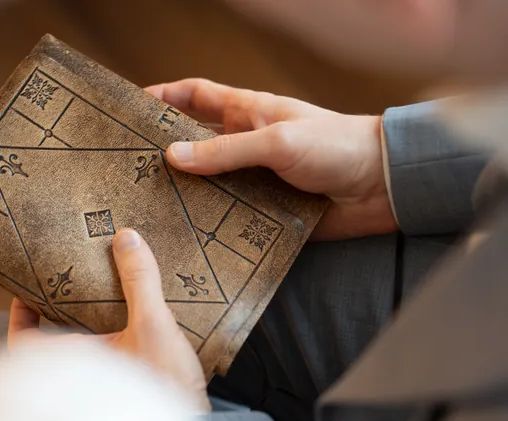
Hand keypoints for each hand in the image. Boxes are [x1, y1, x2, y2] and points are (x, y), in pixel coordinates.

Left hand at [8, 229, 209, 410]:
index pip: (23, 342)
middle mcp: (79, 379)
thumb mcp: (153, 325)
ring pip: (80, 356)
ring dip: (85, 329)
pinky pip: (106, 365)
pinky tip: (128, 326)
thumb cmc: (164, 387)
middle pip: (53, 344)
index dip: (19, 318)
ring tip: (100, 298)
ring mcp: (100, 388)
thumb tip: (126, 238)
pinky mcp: (124, 393)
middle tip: (67, 283)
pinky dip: (108, 345)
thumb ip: (139, 281)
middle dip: (57, 315)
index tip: (26, 292)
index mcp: (72, 364)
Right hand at [146, 79, 397, 240]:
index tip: (131, 105)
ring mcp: (252, 180)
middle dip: (163, 151)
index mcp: (248, 114)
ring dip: (183, 194)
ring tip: (146, 205)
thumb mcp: (277, 140)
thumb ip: (226, 149)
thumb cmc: (336, 147)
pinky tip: (184, 235)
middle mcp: (245, 146)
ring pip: (206, 185)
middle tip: (128, 165)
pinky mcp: (262, 213)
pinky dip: (207, 224)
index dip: (164, 96)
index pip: (196, 97)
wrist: (382, 187)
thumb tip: (174, 156)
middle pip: (193, 144)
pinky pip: (227, 218)